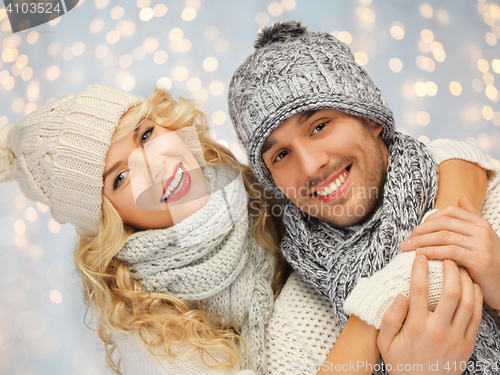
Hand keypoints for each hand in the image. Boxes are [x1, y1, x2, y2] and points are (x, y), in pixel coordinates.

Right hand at [377, 255, 482, 374]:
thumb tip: (400, 295)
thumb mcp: (385, 342)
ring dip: (465, 281)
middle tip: (444, 257)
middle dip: (449, 270)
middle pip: (449, 292)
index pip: (419, 290)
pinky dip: (476, 298)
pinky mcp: (467, 344)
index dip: (420, 269)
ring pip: (467, 302)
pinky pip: (476, 317)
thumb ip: (390, 318)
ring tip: (459, 267)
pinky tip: (471, 286)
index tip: (419, 256)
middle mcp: (437, 330)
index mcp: (415, 326)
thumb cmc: (401, 363)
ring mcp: (455, 337)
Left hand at [400, 196, 499, 308]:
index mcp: (481, 223)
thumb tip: (461, 198)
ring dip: (420, 241)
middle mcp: (482, 230)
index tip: (415, 230)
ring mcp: (482, 244)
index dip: (428, 219)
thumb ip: (471, 218)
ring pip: (443, 236)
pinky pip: (449, 252)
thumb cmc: (490, 263)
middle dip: (420, 231)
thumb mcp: (482, 238)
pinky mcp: (480, 260)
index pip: (449, 212)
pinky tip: (420, 255)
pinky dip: (431, 252)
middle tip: (406, 241)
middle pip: (443, 223)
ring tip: (407, 248)